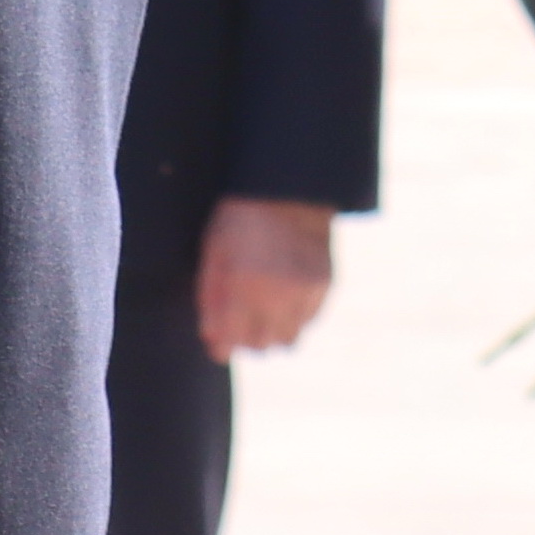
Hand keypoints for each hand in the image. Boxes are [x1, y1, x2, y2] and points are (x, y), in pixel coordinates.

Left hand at [195, 197, 335, 358]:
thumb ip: (210, 296)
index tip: (220, 343)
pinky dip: (295, 316)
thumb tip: (210, 337)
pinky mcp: (324, 286)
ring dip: (274, 331)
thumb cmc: (241, 216)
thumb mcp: (214, 250)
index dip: (222, 346)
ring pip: (287, 341)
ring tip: (265, 306)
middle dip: (247, 338)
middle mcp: (274, 294)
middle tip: (241, 319)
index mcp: (241, 284)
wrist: (290, 188)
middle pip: (259, 346)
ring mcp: (303, 292)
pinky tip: (285, 293)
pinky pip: (308, 322)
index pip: (230, 342)